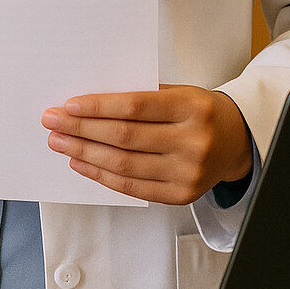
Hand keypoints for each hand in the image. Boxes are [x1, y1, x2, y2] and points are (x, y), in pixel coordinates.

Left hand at [41, 85, 251, 204]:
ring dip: (85, 153)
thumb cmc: (200, 111)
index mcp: (192, 107)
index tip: (69, 106)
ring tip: (60, 143)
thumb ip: (141, 97)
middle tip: (53, 123)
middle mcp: (192, 141)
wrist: (236, 140)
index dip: (98, 107)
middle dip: (82, 130)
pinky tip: (82, 163)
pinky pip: (133, 188)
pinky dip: (102, 176)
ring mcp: (188, 173)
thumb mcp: (179, 92)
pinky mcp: (181, 195)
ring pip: (124, 165)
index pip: (135, 106)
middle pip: (125, 137)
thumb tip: (89, 104)